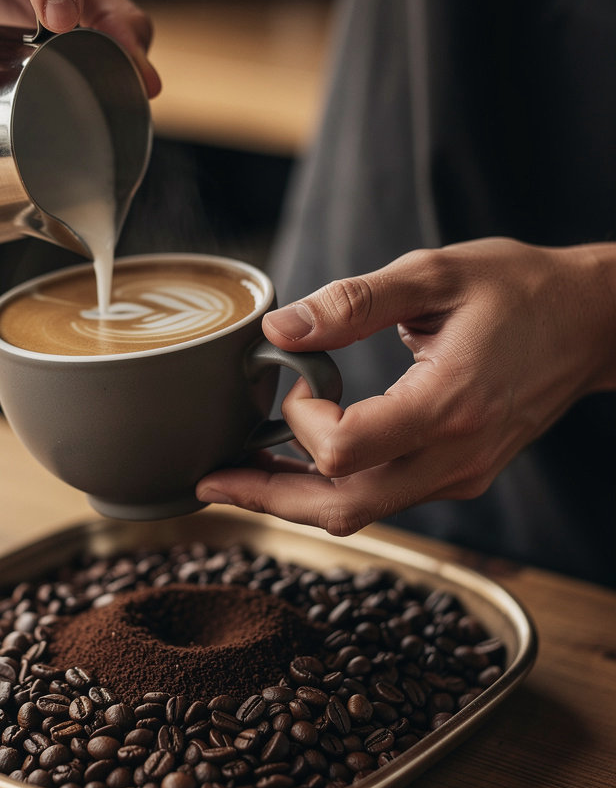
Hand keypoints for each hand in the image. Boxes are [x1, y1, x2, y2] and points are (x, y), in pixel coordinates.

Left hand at [197, 238, 615, 534]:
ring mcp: (458, 473)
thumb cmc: (520, 290)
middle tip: (210, 480)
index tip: (295, 378)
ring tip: (241, 472)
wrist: (593, 322)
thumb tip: (280, 329)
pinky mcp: (457, 473)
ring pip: (360, 513)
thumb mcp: (435, 274)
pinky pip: (383, 497)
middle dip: (267, 498)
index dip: (300, 422)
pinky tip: (297, 461)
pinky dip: (332, 487)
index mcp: (448, 406)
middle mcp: (454, 457)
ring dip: (293, 498)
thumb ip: (353, 302)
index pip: (345, 452)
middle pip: (342, 509)